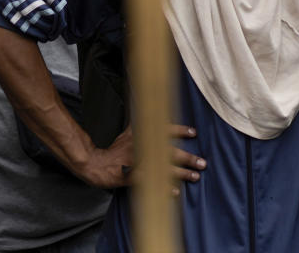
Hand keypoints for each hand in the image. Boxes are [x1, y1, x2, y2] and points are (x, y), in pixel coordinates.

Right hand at [76, 125, 206, 190]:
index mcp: (142, 135)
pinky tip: (176, 191)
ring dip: (182, 173)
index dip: (180, 131)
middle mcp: (143, 147)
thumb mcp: (128, 131)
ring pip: (165, 168)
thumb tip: (148, 107)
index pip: (165, 130)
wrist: (95, 163)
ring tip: (195, 176)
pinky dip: (165, 188)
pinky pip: (153, 183)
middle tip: (203, 163)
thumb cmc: (115, 149)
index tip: (194, 133)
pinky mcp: (133, 177)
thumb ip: (141, 124)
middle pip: (170, 152)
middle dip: (188, 157)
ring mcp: (138, 163)